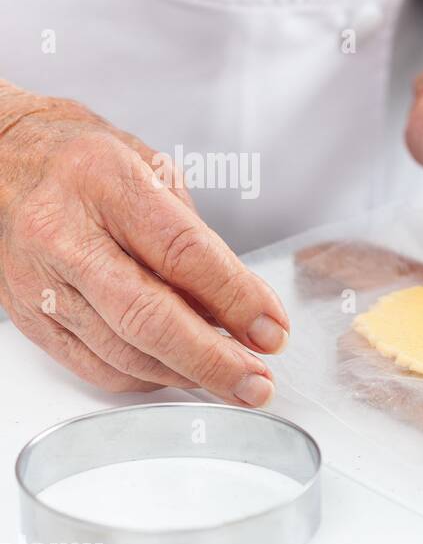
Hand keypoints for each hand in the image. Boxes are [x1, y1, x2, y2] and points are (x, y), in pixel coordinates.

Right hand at [0, 84, 287, 404]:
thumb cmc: (84, 162)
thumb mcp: (153, 172)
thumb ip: (197, 240)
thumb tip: (242, 307)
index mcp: (104, 184)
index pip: (182, 254)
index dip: (236, 299)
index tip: (271, 330)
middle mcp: (64, 234)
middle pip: (148, 317)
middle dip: (214, 359)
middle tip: (258, 381)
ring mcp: (41, 281)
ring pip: (124, 352)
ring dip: (189, 375)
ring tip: (234, 380)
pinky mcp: (29, 316)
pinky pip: (97, 366)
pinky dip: (149, 378)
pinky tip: (181, 373)